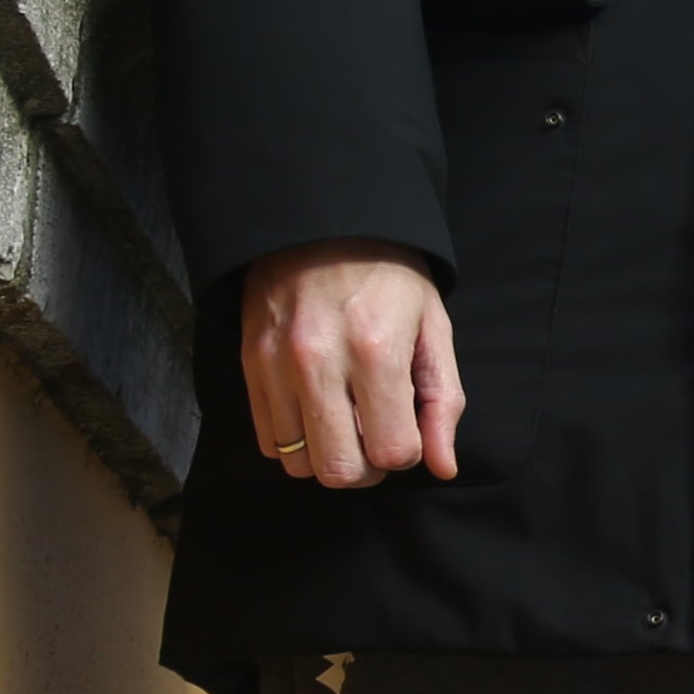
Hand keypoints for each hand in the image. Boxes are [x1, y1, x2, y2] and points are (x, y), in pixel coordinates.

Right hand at [242, 239, 459, 485]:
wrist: (321, 223)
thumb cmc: (388, 275)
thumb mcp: (432, 328)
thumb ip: (441, 401)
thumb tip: (442, 467)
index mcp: (376, 351)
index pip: (392, 453)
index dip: (406, 451)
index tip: (405, 425)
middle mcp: (320, 363)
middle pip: (340, 470)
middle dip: (366, 468)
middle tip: (375, 437)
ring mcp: (277, 366)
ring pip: (299, 464)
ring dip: (327, 456)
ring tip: (344, 423)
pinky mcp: (251, 365)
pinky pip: (269, 441)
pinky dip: (296, 441)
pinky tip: (316, 412)